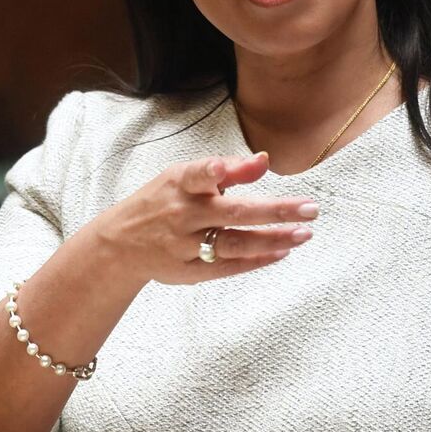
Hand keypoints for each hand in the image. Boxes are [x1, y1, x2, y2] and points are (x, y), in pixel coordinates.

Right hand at [84, 152, 316, 285]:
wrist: (119, 244)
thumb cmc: (162, 202)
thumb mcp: (184, 178)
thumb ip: (226, 169)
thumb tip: (265, 160)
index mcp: (179, 184)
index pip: (197, 175)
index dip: (214, 171)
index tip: (237, 167)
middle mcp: (183, 215)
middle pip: (233, 213)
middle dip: (275, 211)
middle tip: (310, 209)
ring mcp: (185, 245)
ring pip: (235, 244)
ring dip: (273, 239)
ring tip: (303, 233)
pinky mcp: (188, 271)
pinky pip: (227, 267)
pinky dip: (256, 260)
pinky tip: (282, 252)